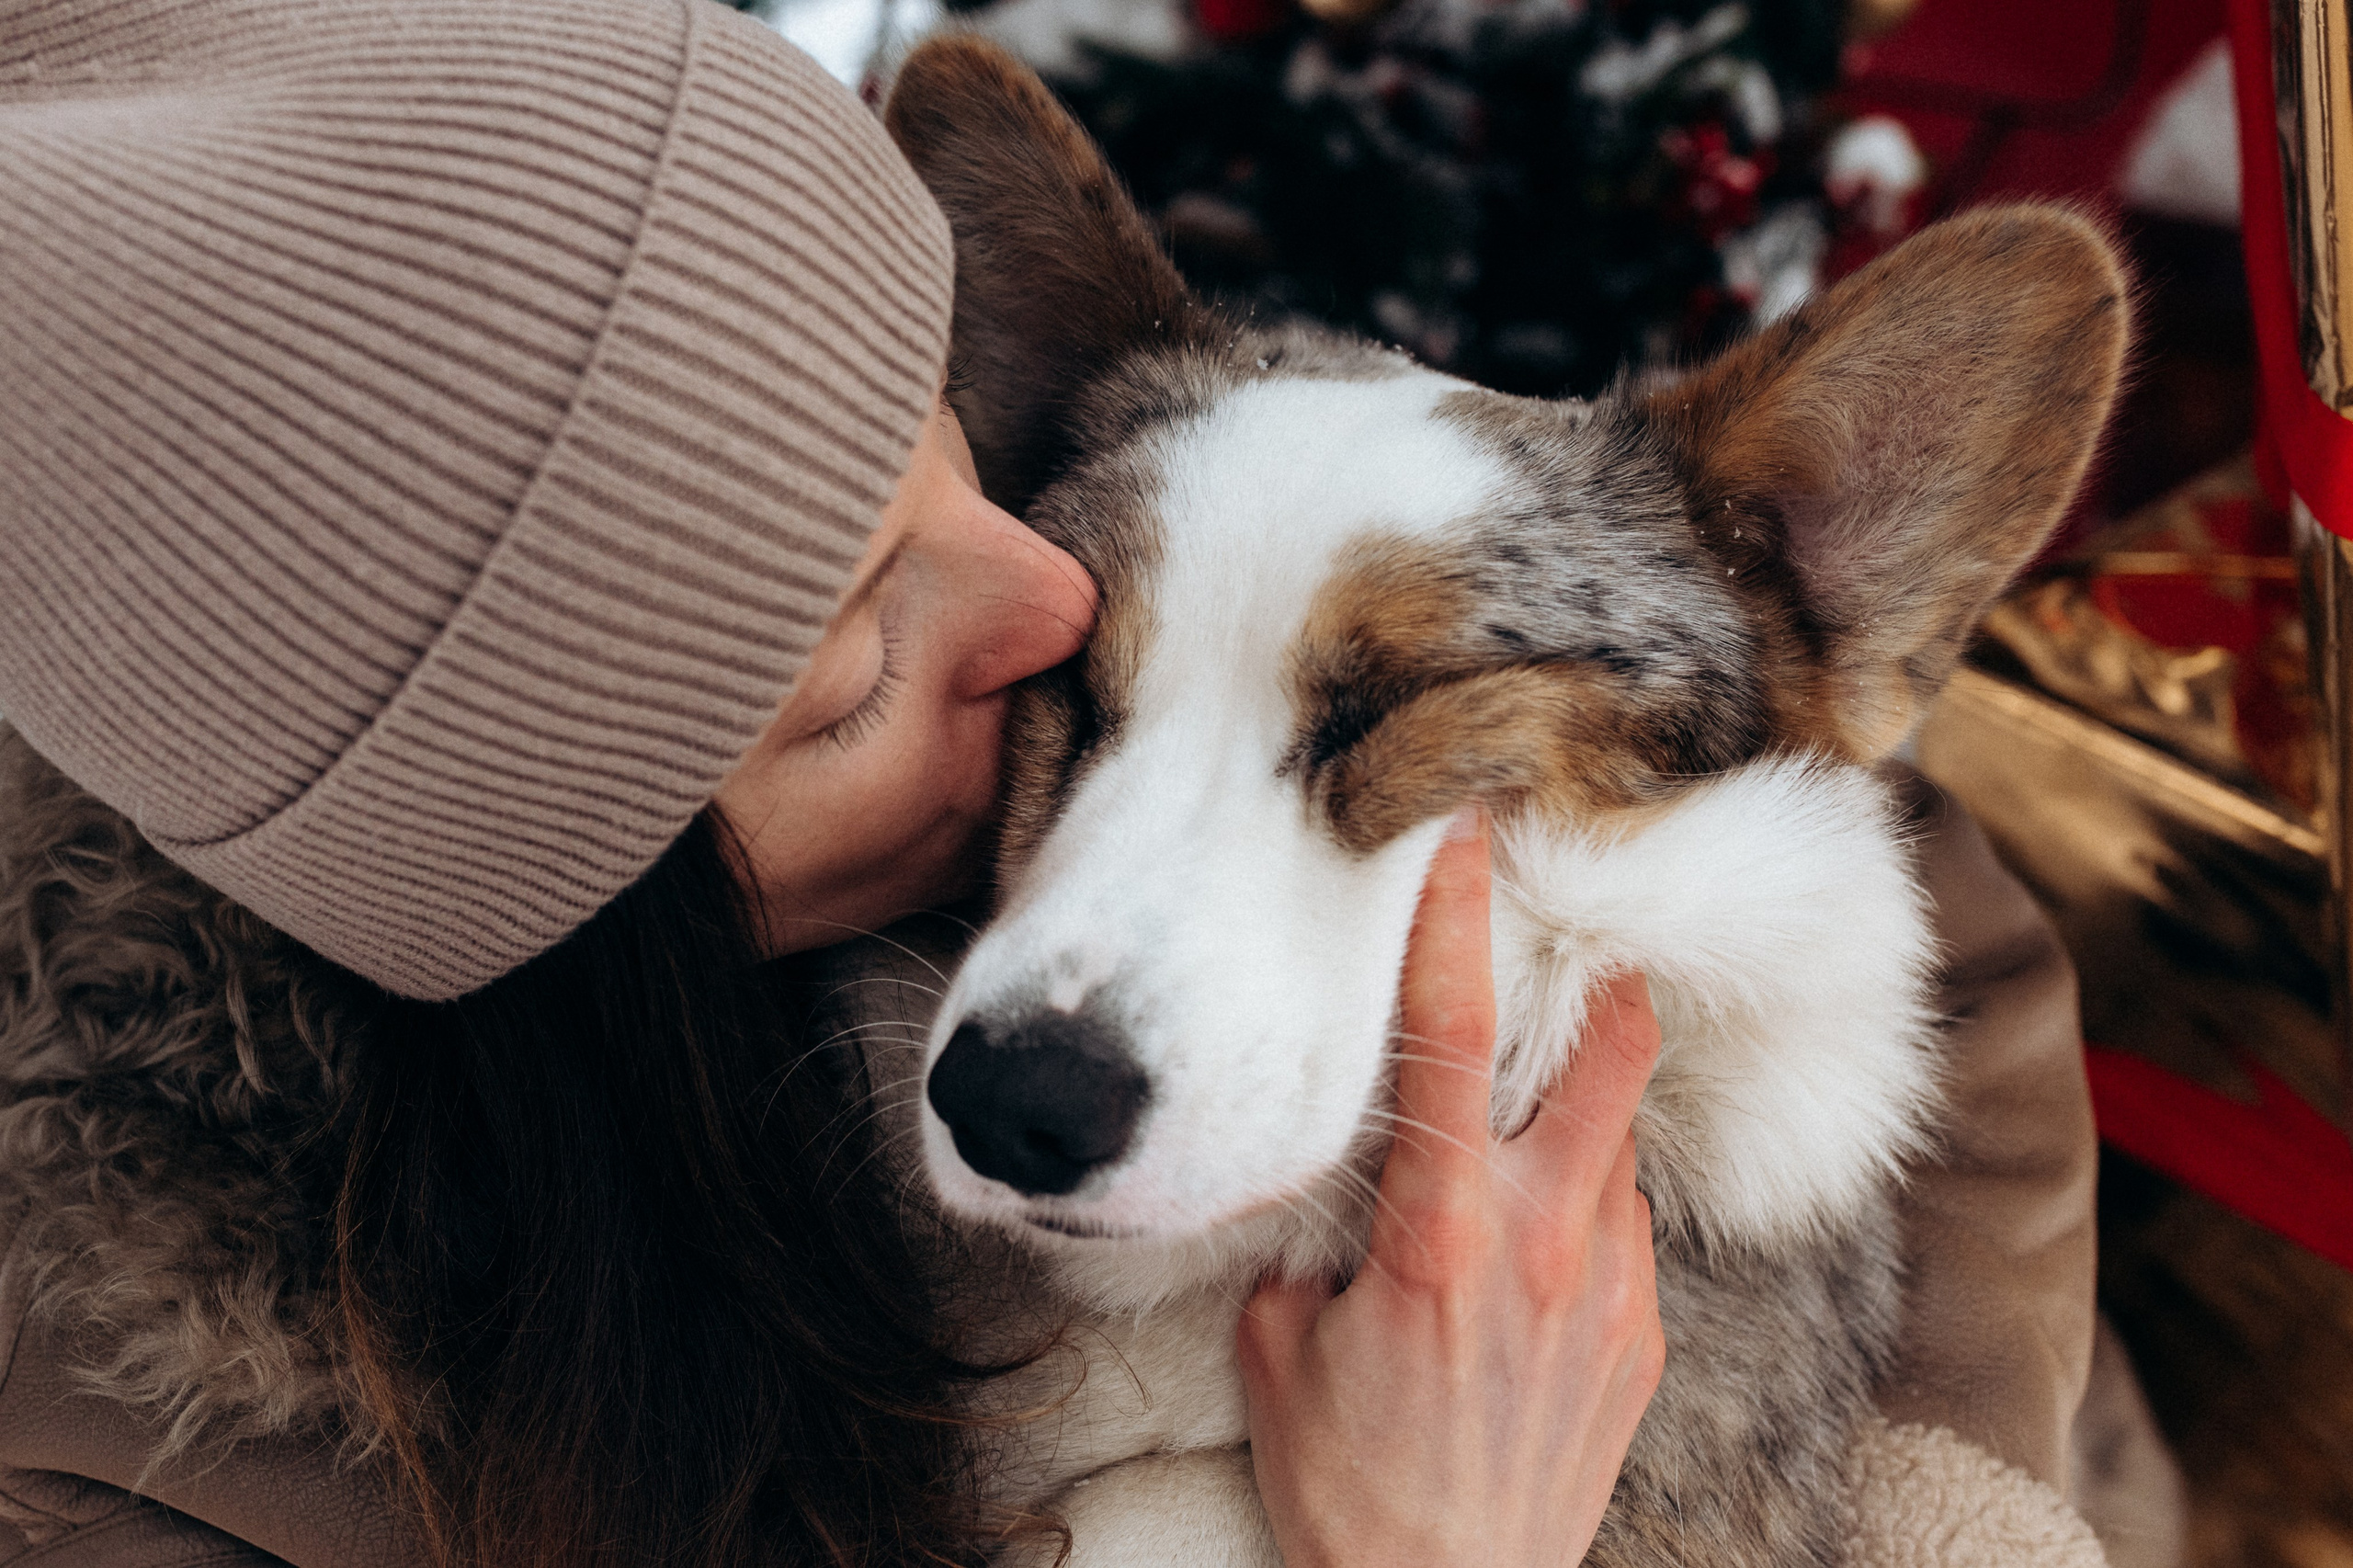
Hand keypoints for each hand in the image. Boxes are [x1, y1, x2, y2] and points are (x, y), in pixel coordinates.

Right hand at [1235, 808, 1665, 1567]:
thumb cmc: (1348, 1478)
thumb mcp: (1283, 1344)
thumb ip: (1311, 1241)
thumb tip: (1325, 1184)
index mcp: (1444, 1230)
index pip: (1448, 1036)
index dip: (1455, 922)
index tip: (1466, 833)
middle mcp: (1546, 1241)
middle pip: (1608, 1061)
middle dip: (1602, 986)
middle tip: (1587, 938)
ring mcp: (1612, 1289)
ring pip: (1618, 1144)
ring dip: (1579, 1114)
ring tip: (1529, 1125)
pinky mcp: (1644, 1340)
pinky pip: (1626, 1231)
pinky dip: (1587, 1207)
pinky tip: (1538, 1244)